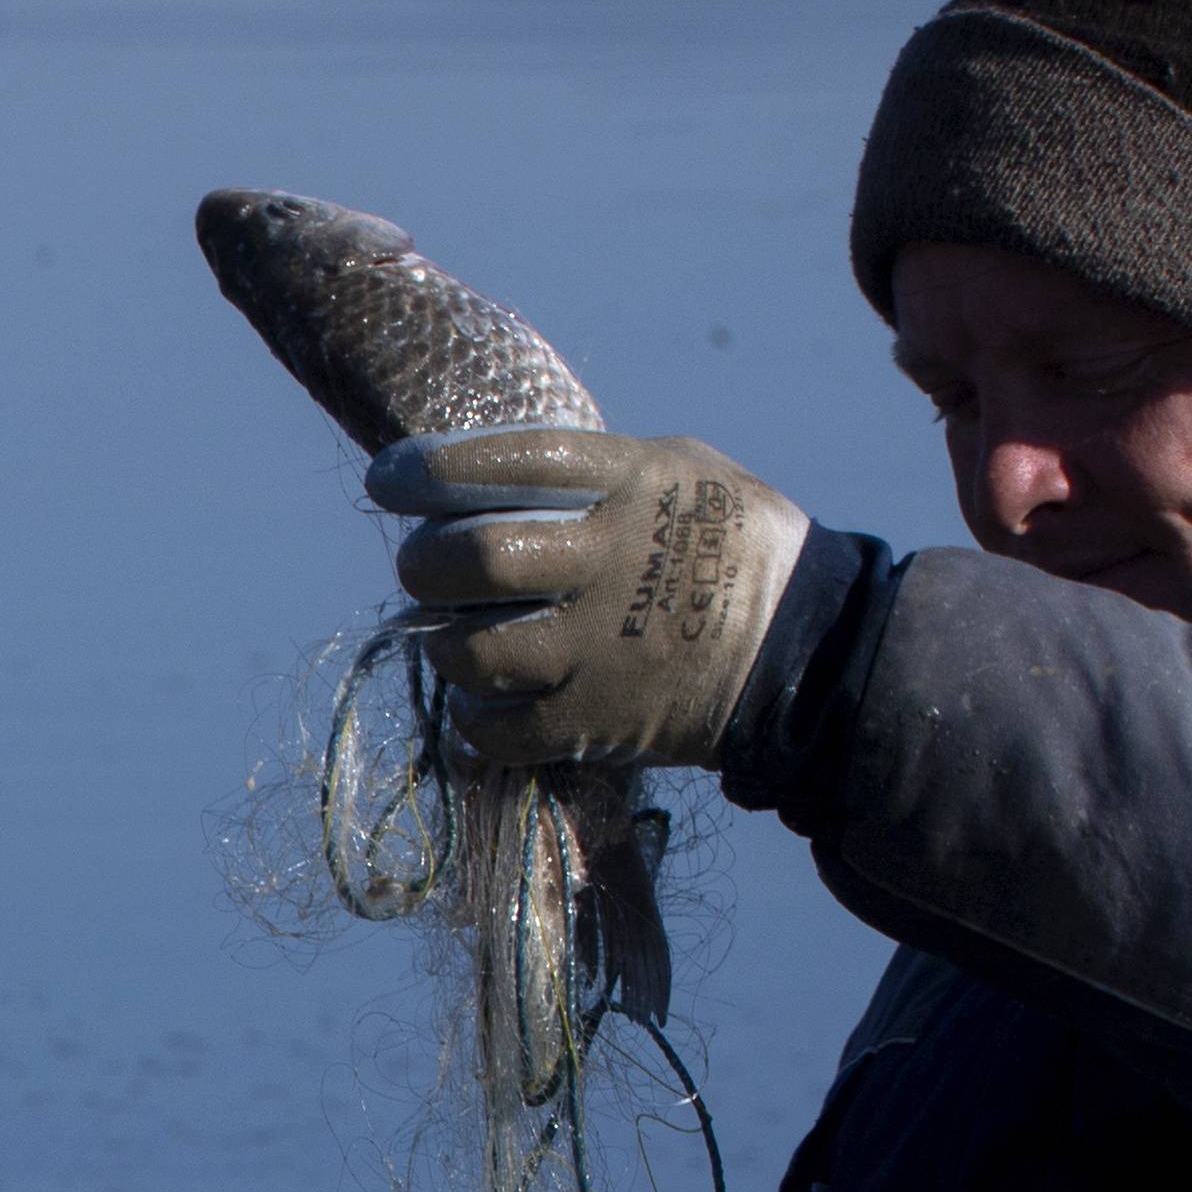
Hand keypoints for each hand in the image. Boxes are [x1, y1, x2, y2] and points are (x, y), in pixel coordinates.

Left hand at [374, 427, 811, 774]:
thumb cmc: (726, 546)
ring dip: (446, 646)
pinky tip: (486, 700)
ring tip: (460, 637)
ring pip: (471, 651)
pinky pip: (492, 728)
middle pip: (476, 560)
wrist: (803, 652)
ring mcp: (601, 648)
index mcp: (634, 485)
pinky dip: (474, 718)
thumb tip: (476, 476)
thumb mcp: (675, 472)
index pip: (515, 462)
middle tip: (423, 568)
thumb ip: (589, 469)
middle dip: (425, 564)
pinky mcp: (594, 722)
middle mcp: (612, 563)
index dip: (436, 470)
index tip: (388, 481)